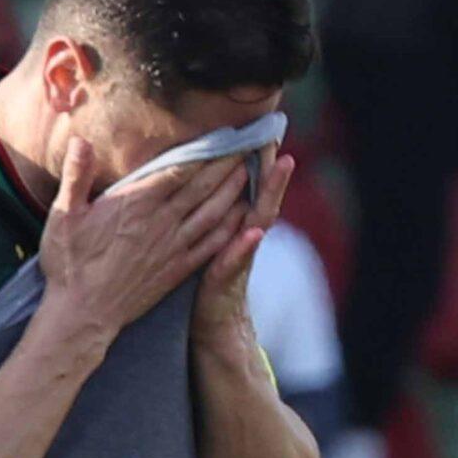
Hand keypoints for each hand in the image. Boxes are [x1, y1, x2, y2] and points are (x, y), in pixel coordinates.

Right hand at [36, 138, 250, 352]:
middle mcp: (161, 223)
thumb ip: (76, 175)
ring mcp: (173, 248)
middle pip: (202, 187)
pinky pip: (211, 245)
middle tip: (246, 146)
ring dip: (233, 192)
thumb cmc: (69, 263)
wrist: (83, 314)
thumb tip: (81, 139)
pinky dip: (230, 228)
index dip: (203, 151)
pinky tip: (243, 218)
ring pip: (212, 213)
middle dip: (226, 165)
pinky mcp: (178, 269)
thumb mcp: (64, 215)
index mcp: (136, 204)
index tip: (221, 134)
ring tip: (249, 172)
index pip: (178, 170)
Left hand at [192, 148, 295, 344]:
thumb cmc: (195, 280)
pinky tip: (255, 231)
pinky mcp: (227, 278)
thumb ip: (195, 213)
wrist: (210, 327)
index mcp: (227, 223)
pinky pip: (237, 258)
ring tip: (281, 166)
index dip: (250, 160)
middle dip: (268, 166)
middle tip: (276, 137)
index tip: (256, 130)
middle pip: (257, 193)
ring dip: (271, 191)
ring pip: (257, 217)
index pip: (241, 185)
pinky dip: (246, 245)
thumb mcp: (196, 241)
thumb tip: (177, 180)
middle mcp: (240, 235)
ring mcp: (237, 255)